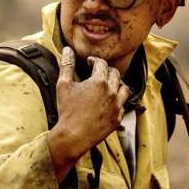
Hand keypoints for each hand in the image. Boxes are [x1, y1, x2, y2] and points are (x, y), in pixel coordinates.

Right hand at [47, 47, 130, 180]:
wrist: (73, 136)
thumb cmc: (67, 112)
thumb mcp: (63, 85)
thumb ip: (66, 65)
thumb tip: (67, 51)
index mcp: (99, 82)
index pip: (102, 63)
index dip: (95, 61)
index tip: (90, 62)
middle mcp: (111, 92)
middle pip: (115, 74)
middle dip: (106, 71)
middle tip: (98, 73)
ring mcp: (116, 106)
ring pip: (124, 88)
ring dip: (117, 84)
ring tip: (108, 85)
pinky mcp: (118, 118)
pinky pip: (123, 105)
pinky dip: (118, 101)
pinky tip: (110, 102)